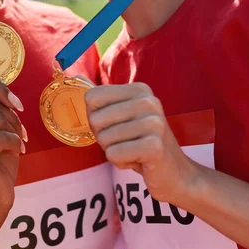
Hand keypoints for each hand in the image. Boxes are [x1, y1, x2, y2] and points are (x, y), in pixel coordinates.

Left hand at [85, 83, 199, 203]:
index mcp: (140, 89)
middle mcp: (149, 101)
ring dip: (114, 151)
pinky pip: (113, 154)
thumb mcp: (121, 116)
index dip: (96, 118)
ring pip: (103, 139)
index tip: (116, 125)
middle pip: (95, 119)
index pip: (91, 98)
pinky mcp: (154, 147)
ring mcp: (154, 123)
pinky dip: (120, 163)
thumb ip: (101, 100)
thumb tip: (74, 75)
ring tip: (134, 151)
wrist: (174, 172)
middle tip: (126, 142)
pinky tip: (139, 161)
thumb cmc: (139, 143)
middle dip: (104, 137)